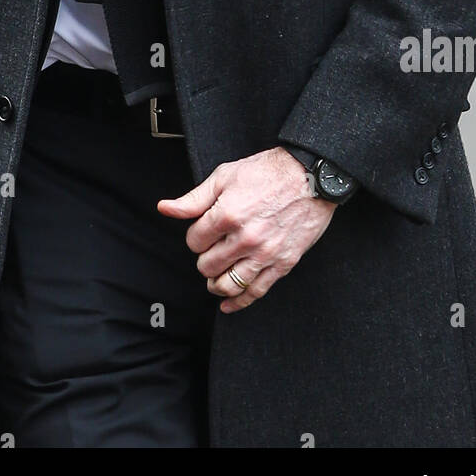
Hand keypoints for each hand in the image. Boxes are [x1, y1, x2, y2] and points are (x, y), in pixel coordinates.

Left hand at [157, 147, 335, 313]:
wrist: (310, 176)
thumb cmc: (268, 172)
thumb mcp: (225, 176)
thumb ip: (194, 198)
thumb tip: (165, 209)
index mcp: (228, 214)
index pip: (194, 241)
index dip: (195, 237)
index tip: (202, 233)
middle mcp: (245, 238)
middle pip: (208, 266)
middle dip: (204, 259)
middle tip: (210, 250)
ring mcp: (265, 253)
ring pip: (229, 284)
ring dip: (216, 284)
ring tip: (214, 278)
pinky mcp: (283, 263)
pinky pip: (257, 291)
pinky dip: (239, 302)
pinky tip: (228, 304)